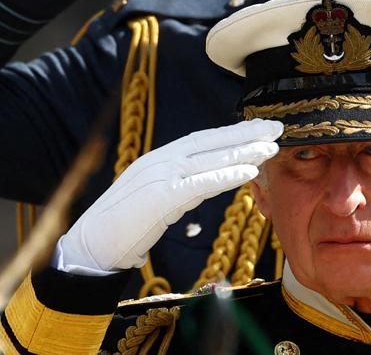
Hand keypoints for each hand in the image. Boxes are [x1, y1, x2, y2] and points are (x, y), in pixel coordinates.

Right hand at [57, 119, 281, 274]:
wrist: (92, 245)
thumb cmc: (127, 225)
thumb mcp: (160, 198)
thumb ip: (184, 186)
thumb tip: (210, 182)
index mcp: (161, 158)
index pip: (204, 140)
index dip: (234, 133)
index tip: (261, 127)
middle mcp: (161, 160)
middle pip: (211, 142)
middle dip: (246, 134)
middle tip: (277, 126)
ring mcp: (160, 176)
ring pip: (210, 159)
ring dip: (244, 152)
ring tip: (271, 147)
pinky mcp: (160, 196)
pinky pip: (199, 184)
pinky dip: (225, 176)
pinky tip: (248, 173)